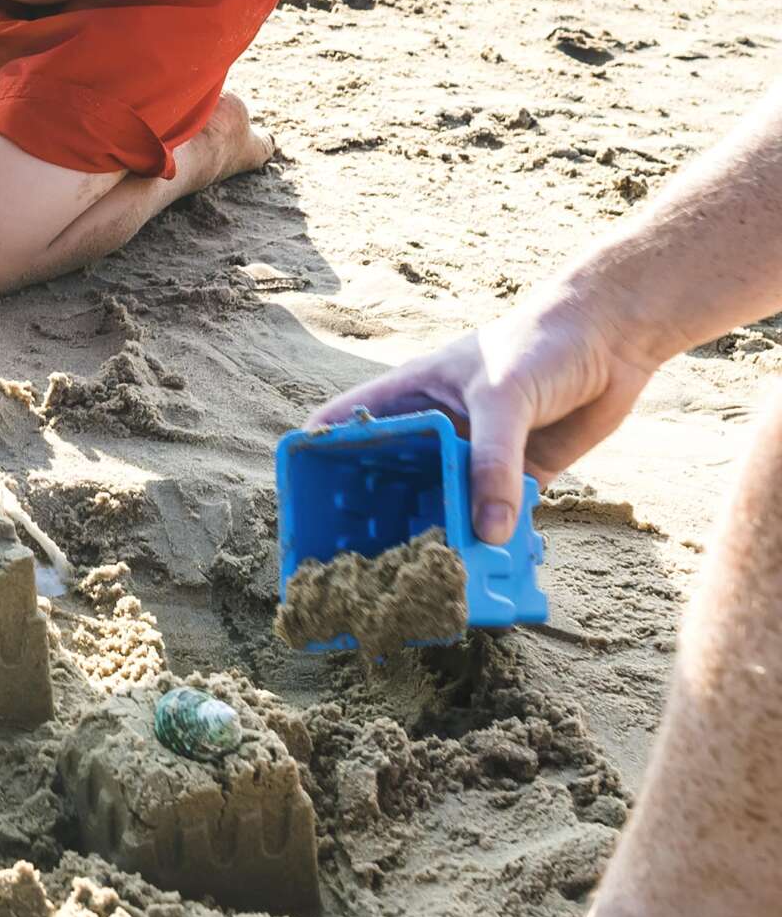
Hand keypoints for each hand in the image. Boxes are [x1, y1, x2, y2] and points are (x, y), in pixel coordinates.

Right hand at [307, 292, 655, 544]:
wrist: (613, 336)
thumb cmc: (538, 345)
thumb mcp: (502, 398)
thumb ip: (492, 462)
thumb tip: (487, 533)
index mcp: (408, 399)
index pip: (346, 427)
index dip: (319, 459)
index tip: (304, 502)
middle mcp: (434, 430)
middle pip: (393, 479)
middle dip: (380, 516)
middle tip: (365, 562)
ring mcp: (477, 456)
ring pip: (448, 505)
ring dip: (445, 536)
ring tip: (429, 580)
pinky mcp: (523, 476)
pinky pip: (504, 518)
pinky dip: (500, 543)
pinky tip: (494, 573)